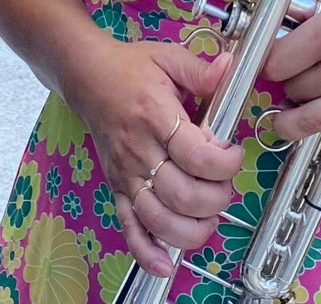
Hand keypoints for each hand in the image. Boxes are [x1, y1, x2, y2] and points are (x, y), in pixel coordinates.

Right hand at [70, 41, 239, 276]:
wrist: (86, 76)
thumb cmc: (129, 68)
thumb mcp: (168, 57)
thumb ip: (201, 69)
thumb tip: (230, 68)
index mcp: (154, 116)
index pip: (196, 155)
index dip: (225, 162)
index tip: (233, 153)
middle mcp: (138, 150)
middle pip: (182, 194)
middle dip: (216, 198)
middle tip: (225, 184)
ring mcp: (125, 173)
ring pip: (159, 219)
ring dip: (192, 228)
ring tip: (209, 215)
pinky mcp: (117, 187)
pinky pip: (129, 227)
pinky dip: (147, 252)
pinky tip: (166, 263)